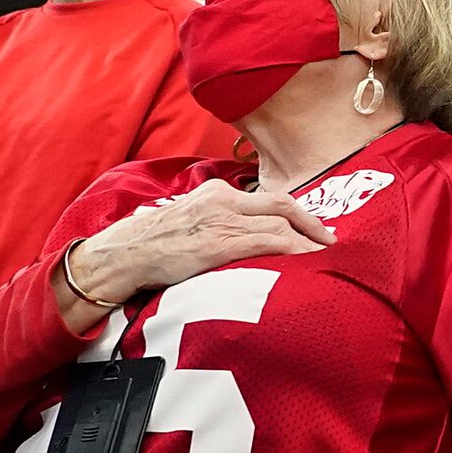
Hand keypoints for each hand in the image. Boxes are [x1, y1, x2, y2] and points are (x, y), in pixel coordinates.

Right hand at [65, 178, 333, 303]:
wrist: (121, 254)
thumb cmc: (152, 246)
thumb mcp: (189, 222)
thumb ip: (216, 223)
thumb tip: (243, 241)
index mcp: (216, 192)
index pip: (266, 197)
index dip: (295, 212)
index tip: (312, 226)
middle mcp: (223, 199)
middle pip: (281, 204)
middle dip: (310, 222)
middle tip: (330, 239)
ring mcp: (222, 219)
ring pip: (279, 222)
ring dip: (307, 240)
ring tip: (324, 255)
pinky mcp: (218, 242)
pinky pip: (268, 241)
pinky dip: (293, 249)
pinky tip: (306, 260)